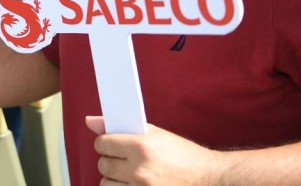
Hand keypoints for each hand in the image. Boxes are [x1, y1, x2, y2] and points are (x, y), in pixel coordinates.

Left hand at [87, 116, 227, 184]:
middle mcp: (140, 170)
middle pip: (103, 164)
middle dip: (111, 161)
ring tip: (130, 175)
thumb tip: (89, 121)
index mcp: (141, 147)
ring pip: (107, 184)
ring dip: (115, 179)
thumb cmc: (184, 156)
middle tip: (124, 160)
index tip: (111, 144)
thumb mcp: (155, 134)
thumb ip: (121, 128)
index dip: (106, 143)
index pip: (102, 143)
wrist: (211, 179)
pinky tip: (132, 184)